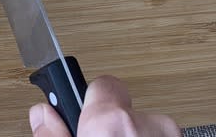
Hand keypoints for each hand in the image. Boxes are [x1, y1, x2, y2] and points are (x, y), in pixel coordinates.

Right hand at [29, 76, 180, 136]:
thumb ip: (53, 135)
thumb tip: (42, 114)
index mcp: (112, 122)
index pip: (102, 84)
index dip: (87, 100)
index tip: (78, 111)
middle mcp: (149, 124)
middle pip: (124, 109)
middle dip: (111, 125)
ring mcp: (172, 136)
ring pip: (145, 128)